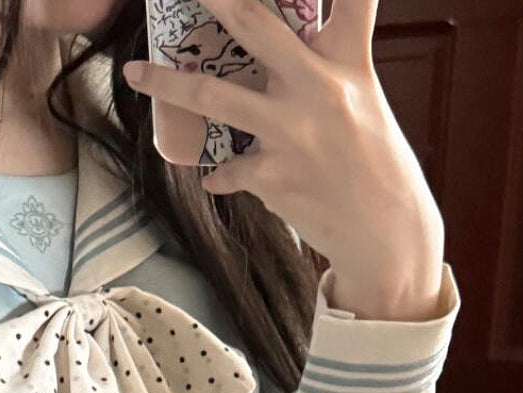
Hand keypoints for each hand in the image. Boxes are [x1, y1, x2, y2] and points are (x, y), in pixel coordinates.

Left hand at [122, 0, 445, 319]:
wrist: (386, 235)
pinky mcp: (274, 176)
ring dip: (167, 84)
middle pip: (257, 26)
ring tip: (136, 74)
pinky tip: (215, 178)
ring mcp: (293, 133)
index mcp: (350, 63)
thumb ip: (326, 69)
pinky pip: (227, 169)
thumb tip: (281, 53)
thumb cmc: (376, 166)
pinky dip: (220, 174)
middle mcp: (320, 89)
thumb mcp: (364, 102)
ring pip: (214, 96)